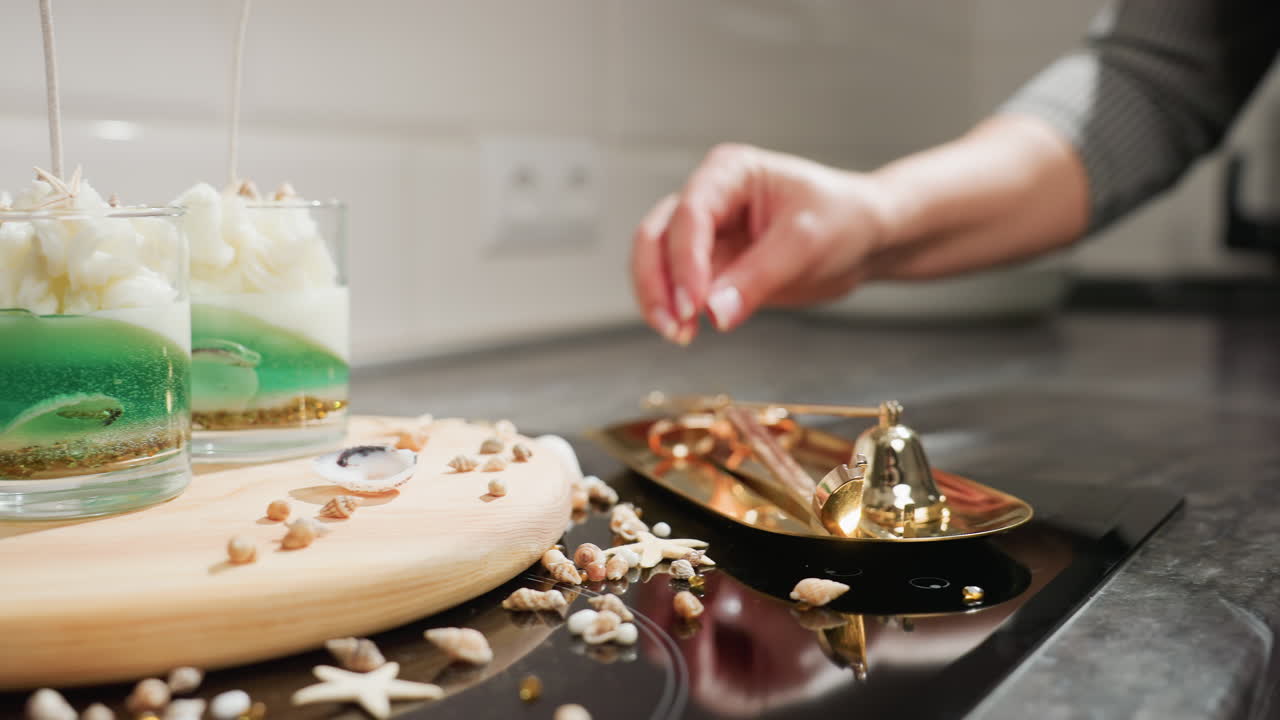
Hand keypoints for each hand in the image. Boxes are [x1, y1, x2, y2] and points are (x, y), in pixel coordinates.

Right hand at [630, 143, 896, 343]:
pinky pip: (677, 286)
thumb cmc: (843, 219)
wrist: (865, 239)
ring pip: (656, 261)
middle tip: (675, 324)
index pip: (690, 214)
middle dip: (657, 282)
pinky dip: (675, 309)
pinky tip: (688, 331)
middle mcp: (709, 198)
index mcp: (729, 173)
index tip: (694, 305)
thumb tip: (714, 313)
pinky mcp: (712, 265)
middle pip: (656, 236)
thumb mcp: (805, 244)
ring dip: (659, 299)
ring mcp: (706, 233)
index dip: (686, 262)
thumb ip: (757, 278)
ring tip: (679, 334)